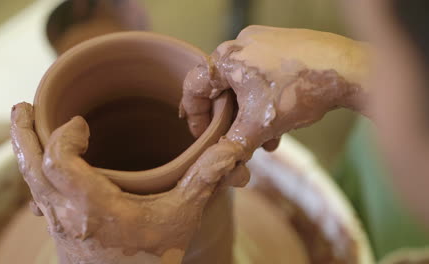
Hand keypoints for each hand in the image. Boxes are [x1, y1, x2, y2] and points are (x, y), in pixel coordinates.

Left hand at [11, 103, 248, 263]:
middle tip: (24, 106)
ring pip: (29, 181)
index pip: (58, 161)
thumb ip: (203, 180)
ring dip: (25, 149)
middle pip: (31, 167)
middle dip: (24, 133)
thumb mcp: (182, 218)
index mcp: (95, 208)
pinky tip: (44, 161)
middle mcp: (68, 215)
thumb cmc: (155, 258)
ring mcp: (59, 223)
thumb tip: (230, 149)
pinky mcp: (59, 228)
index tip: (82, 125)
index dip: (64, 136)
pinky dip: (35, 170)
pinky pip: (37, 193)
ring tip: (24, 123)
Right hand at [180, 26, 368, 151]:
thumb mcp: (260, 125)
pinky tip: (281, 122)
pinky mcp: (281, 44)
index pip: (194, 88)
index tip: (204, 137)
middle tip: (238, 141)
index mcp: (226, 58)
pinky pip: (262, 75)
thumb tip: (218, 165)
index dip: (195, 117)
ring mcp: (262, 41)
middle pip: (221, 89)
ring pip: (243, 85)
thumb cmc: (300, 90)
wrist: (348, 69)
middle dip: (230, 121)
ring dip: (250, 115)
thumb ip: (232, 146)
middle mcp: (240, 44)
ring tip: (266, 139)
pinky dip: (264, 100)